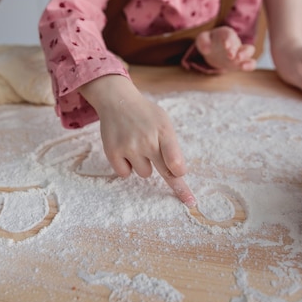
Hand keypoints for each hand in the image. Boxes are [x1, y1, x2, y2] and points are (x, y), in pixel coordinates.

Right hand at [80, 75, 195, 205]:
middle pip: (164, 172)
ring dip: (143, 165)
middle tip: (189, 200)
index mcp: (163, 131)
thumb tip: (176, 173)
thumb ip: (171, 146)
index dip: (181, 177)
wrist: (117, 101)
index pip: (175, 161)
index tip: (189, 197)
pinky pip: (125, 174)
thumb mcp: (163, 122)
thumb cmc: (145, 116)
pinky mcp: (112, 152)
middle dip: (177, 186)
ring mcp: (129, 146)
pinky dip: (126, 167)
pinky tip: (124, 151)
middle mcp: (146, 140)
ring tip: (137, 146)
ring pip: (144, 174)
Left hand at [195, 26, 255, 72]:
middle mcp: (235, 42)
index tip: (226, 46)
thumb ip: (203, 42)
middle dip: (238, 51)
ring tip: (241, 64)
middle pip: (241, 43)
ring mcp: (239, 52)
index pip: (229, 35)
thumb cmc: (207, 42)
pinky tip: (243, 68)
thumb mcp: (202, 39)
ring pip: (249, 51)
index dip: (228, 40)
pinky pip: (250, 62)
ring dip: (246, 57)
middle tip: (231, 56)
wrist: (212, 51)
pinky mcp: (240, 62)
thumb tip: (207, 50)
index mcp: (226, 34)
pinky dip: (249, 65)